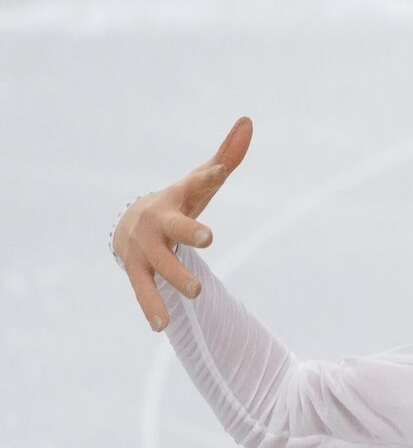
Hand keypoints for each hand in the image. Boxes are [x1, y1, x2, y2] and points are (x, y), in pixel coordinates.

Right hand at [114, 117, 252, 330]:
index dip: (208, 177)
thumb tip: (248, 121)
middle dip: (189, 230)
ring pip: (161, 265)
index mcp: (178, 198)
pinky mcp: (136, 271)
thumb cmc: (177, 202)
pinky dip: (152, 307)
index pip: (196, 185)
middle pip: (175, 227)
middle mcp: (158, 222)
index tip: (218, 171)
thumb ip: (226, 158)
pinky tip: (162, 326)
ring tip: (197, 293)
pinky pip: (143, 291)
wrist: (130, 224)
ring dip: (177, 278)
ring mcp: (145, 248)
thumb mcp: (200, 183)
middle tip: (208, 238)